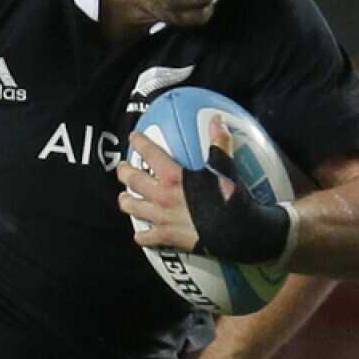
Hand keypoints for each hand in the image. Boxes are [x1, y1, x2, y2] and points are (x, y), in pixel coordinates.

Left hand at [117, 116, 234, 251]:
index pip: (150, 154)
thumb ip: (219, 144)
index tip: (133, 138)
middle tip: (123, 168)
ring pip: (132, 208)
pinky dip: (142, 235)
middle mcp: (161, 196)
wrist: (234, 232)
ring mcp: (161, 218)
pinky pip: (145, 238)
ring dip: (126, 201)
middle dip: (124, 172)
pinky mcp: (166, 237)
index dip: (140, 143)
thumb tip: (218, 121)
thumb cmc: (229, 200)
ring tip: (125, 197)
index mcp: (173, 177)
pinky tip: (141, 234)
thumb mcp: (225, 169)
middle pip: (133, 181)